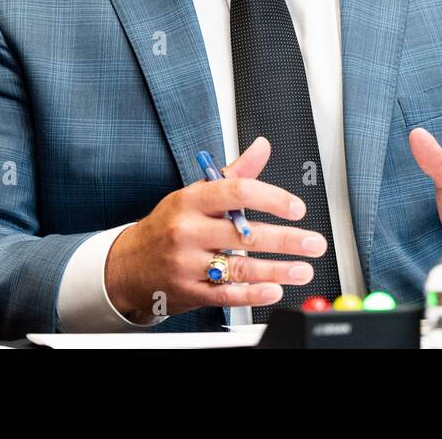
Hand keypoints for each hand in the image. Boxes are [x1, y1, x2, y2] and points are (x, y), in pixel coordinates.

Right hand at [104, 136, 327, 320]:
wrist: (128, 265)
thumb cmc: (168, 225)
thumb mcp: (194, 193)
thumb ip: (233, 173)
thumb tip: (262, 146)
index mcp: (191, 200)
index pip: (235, 192)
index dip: (271, 199)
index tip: (297, 207)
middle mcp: (187, 231)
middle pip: (243, 234)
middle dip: (285, 239)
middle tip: (314, 242)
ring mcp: (187, 263)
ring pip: (238, 266)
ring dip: (277, 270)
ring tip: (304, 269)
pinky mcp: (189, 291)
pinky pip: (226, 294)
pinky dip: (252, 293)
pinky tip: (275, 289)